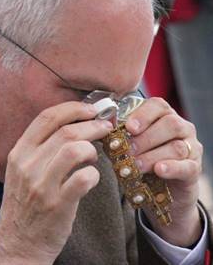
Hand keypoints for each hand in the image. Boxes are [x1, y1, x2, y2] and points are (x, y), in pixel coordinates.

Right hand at [0, 102, 112, 264]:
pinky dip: (94, 174)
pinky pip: (83, 178)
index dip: (72, 109)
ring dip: (92, 148)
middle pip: (65, 131)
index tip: (89, 110)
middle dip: (92, 124)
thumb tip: (72, 127)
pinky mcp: (57, 204)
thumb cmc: (24, 204)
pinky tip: (91, 178)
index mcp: (18, 153)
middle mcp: (27, 165)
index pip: (46, 118)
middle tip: (104, 127)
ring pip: (74, 149)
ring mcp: (41, 185)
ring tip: (94, 155)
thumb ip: (40, 149)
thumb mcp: (21, 171)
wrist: (17, 244)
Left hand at [126, 98, 202, 246]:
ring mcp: (191, 148)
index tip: (129, 127)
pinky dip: (171, 167)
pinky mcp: (194, 169)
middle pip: (169, 124)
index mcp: (163, 116)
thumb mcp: (129, 144)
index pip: (157, 106)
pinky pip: (187, 166)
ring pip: (176, 146)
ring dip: (152, 155)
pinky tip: (158, 170)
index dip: (143, 115)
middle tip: (128, 150)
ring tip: (135, 165)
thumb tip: (103, 126)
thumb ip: (120, 133)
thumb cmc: (141, 159)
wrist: (160, 190)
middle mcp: (181, 128)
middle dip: (145, 138)